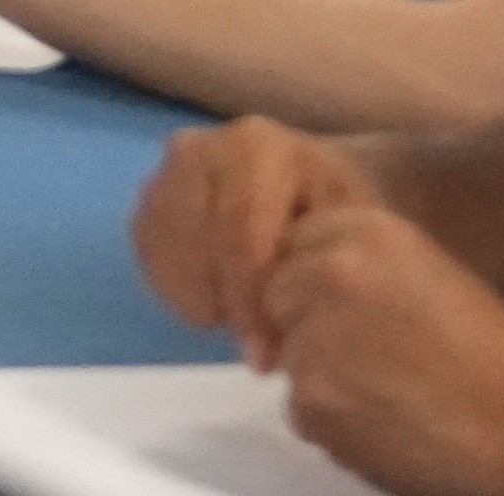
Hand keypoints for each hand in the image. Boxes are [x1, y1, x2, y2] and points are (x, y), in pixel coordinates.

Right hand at [133, 118, 381, 348]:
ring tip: (246, 319)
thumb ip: (317, 275)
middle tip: (260, 350)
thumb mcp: (353, 232)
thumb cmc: (343, 209)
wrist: (319, 179)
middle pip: (198, 245)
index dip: (249, 302)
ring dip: (202, 299)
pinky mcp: (152, 195)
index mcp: (257, 147)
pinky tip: (219, 302)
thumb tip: (274, 342)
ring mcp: (169, 169)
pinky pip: (149, 253)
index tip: (267, 356)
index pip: (238, 235)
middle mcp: (201, 148)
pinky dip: (178, 289)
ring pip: (167, 252)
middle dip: (228, 307)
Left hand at [250, 191, 503, 495]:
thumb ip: (360, 270)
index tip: (365, 320)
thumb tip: (301, 287)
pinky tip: (396, 427)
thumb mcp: (429, 277)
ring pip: (291, 362)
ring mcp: (314, 335)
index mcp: (363, 229)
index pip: (295, 250)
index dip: (323, 292)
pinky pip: (302, 414)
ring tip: (402, 397)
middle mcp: (328, 270)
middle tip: (385, 365)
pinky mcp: (312, 398)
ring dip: (329, 385)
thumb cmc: (499, 362)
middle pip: (280, 301)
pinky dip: (337, 428)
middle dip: (314, 333)